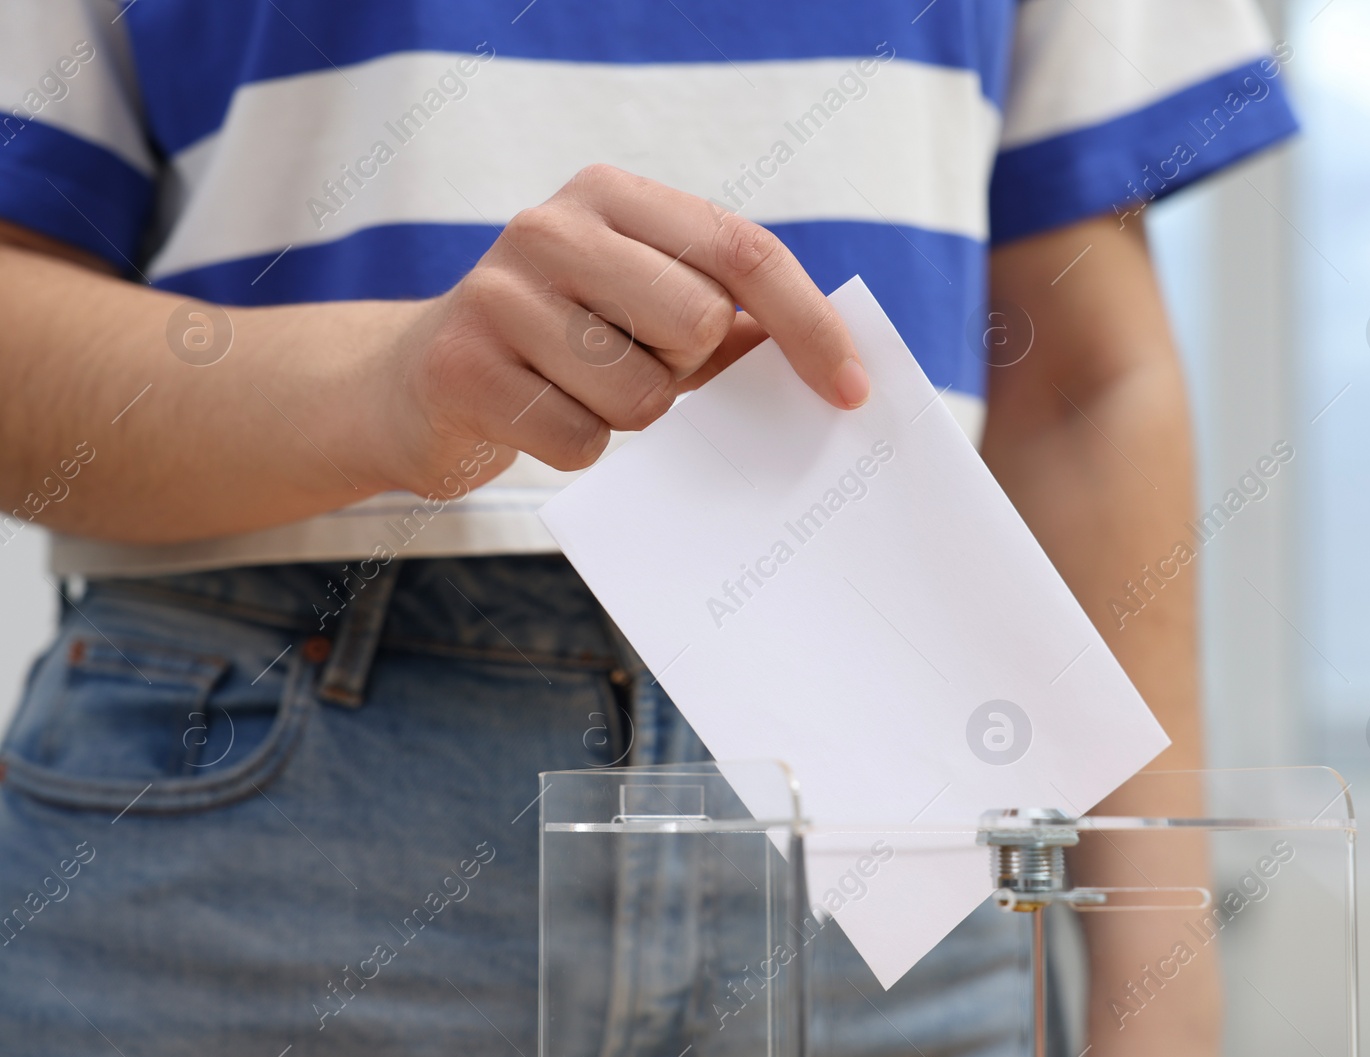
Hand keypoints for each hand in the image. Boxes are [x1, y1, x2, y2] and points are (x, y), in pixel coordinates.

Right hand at [375, 164, 870, 491]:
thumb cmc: (561, 344)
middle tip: (635, 363)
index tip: (850, 390)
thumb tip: (829, 357)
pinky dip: (579, 448)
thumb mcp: (644, 309)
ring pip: (642, 393)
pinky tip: (538, 416)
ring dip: (630, 416)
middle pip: (698, 322)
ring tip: (578, 390)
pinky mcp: (463, 366)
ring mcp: (499, 292)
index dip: (808, 324)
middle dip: (684, 368)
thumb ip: (727, 317)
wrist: (418, 383)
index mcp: (611, 195)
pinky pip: (583, 441)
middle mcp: (550, 226)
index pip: (743, 251)